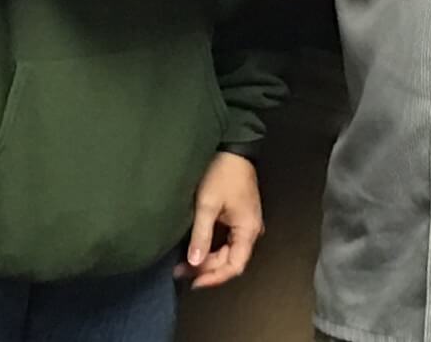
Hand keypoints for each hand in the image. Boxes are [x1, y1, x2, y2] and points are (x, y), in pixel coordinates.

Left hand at [178, 153, 263, 289]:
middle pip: (230, 260)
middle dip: (206, 268)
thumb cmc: (221, 174)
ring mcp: (244, 223)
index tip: (193, 282)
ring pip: (227, 250)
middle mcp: (250, 230)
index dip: (214, 277)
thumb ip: (201, 235)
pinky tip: (194, 247)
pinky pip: (225, 239)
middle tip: (180, 270)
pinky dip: (210, 246)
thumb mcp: (207, 204)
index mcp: (248, 230)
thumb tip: (194, 263)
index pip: (234, 266)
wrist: (231, 147)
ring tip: (183, 262)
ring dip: (207, 258)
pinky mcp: (237, 216)